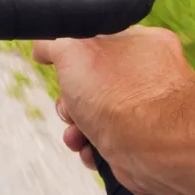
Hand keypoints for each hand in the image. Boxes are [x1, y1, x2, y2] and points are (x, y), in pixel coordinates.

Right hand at [32, 26, 194, 194]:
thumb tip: (43, 49)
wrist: (151, 147)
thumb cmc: (118, 96)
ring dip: (78, 130)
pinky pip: (110, 143)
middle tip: (70, 111)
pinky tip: (91, 151)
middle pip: (93, 85)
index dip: (73, 63)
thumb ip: (54, 43)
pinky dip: (94, 149)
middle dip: (72, 104)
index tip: (64, 77)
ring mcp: (150, 111)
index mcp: (144, 43)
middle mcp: (151, 76)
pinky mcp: (146, 141)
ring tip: (77, 138)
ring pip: (98, 116)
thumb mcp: (72, 50)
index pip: (99, 46)